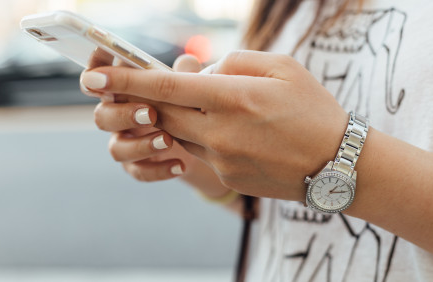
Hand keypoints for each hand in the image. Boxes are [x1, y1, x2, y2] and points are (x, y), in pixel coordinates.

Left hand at [81, 50, 348, 200]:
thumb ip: (234, 61)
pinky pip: (200, 151)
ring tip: (213, 107)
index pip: (167, 86)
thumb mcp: (282, 67)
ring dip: (181, 116)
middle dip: (147, 99)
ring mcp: (222, 158)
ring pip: (179, 133)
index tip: (94, 78)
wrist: (338, 165)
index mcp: (234, 97)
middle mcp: (221, 131)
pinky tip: (234, 132)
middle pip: (163, 112)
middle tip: (143, 88)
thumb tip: (200, 70)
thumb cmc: (314, 109)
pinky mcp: (226, 176)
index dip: (126, 80)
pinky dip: (203, 135)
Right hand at [81, 54, 202, 181]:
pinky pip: (138, 171)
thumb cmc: (185, 103)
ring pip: (116, 148)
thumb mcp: (188, 87)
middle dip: (124, 114)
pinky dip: (159, 169)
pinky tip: (181, 165)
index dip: (94, 72)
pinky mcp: (137, 165)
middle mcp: (117, 116)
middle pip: (102, 116)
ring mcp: (125, 142)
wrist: (199, 142)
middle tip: (151, 113)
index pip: (99, 79)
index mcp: (123, 90)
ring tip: (169, 141)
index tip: (102, 71)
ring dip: (141, 145)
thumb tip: (188, 61)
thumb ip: (184, 74)